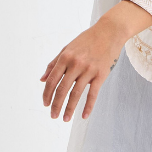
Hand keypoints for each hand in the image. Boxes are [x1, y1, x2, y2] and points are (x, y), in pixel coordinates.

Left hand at [40, 0, 151, 120]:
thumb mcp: (67, 48)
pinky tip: (84, 116)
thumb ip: (54, 64)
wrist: (109, 32)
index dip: (47, 94)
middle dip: (56, 105)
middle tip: (52, 116)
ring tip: (65, 119)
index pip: (52, 80)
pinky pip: (93, 94)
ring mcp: (89, 70)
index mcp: (65, 57)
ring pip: (76, 94)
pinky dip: (88, 106)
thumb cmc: (87, 40)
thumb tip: (42, 80)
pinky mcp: (101, 74)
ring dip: (69, 108)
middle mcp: (75, 64)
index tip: (45, 104)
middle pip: (62, 89)